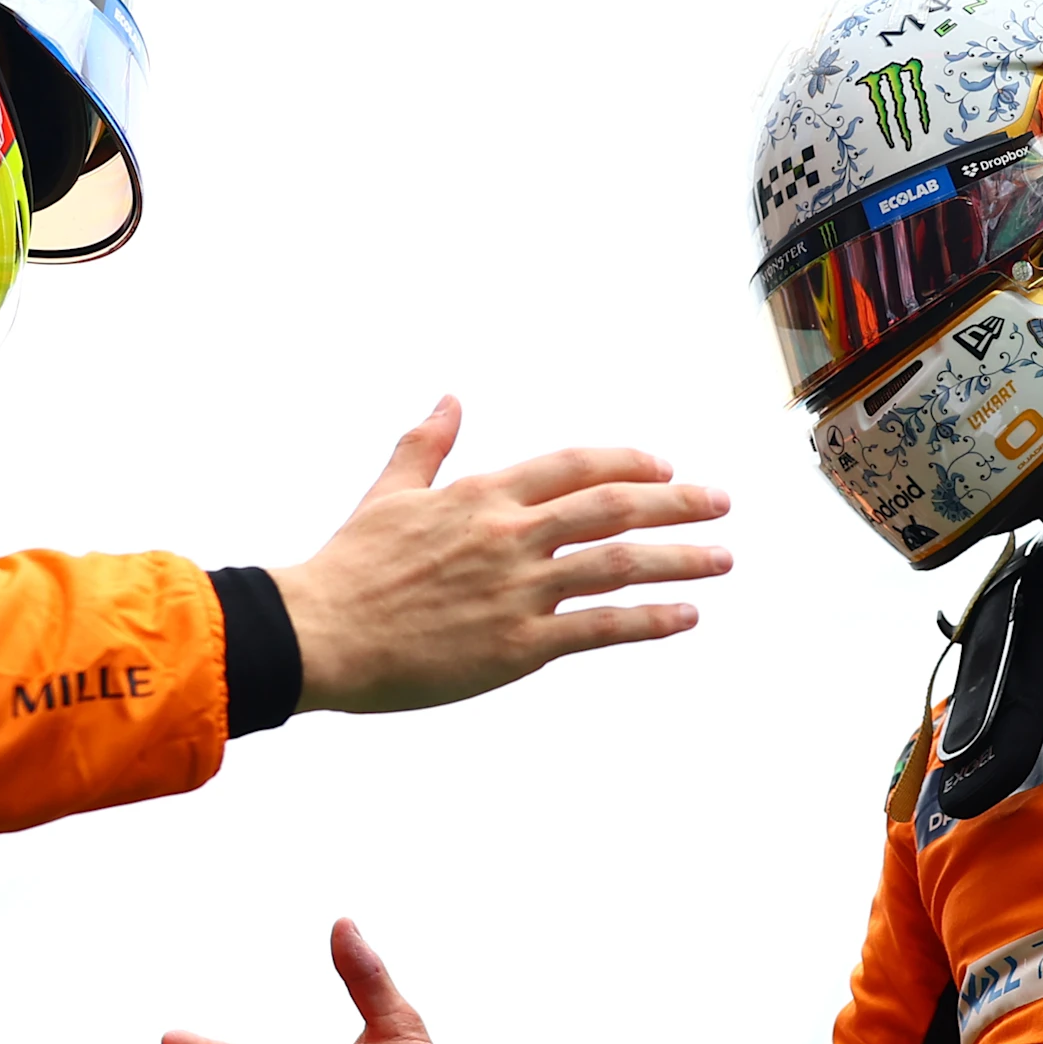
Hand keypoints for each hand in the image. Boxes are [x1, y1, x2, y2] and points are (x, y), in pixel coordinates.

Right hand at [269, 399, 731, 713]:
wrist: (321, 632)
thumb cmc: (349, 566)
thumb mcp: (389, 493)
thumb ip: (427, 445)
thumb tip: (449, 397)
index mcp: (484, 495)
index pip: (576, 466)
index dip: (628, 463)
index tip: (665, 467)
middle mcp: (511, 535)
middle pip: (614, 506)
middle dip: (678, 502)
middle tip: (721, 502)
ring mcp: (518, 590)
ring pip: (620, 564)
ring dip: (680, 558)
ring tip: (722, 558)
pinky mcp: (518, 645)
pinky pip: (600, 628)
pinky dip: (649, 619)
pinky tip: (685, 615)